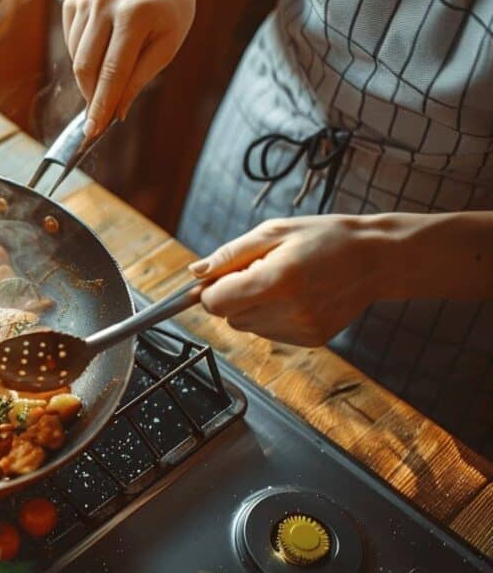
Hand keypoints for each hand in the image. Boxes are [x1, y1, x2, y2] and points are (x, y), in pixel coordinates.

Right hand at [61, 0, 197, 139]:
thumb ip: (139, 79)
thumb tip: (115, 112)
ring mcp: (86, 1)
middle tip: (102, 114)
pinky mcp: (74, 2)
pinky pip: (71, 45)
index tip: (92, 132)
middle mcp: (105, 4)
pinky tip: (104, 47)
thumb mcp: (168, 47)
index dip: (101, 104)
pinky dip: (84, 58)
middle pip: (86, 67)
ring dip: (91, 77)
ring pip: (75, 59)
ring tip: (115, 68)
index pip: (112, 71)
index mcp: (135, 14)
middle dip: (92, 96)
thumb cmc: (170, 12)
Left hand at [189, 216, 393, 346]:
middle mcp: (288, 311)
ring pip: (247, 326)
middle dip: (233, 295)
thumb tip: (196, 272)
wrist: (376, 258)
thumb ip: (230, 255)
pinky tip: (296, 296)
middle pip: (228, 317)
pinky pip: (270, 332)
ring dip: (253, 306)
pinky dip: (273, 316)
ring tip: (284, 282)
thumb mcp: (273, 233)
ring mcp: (301, 329)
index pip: (214, 303)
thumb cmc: (325, 238)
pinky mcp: (311, 340)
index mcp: (274, 281)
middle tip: (262, 270)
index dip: (211, 288)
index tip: (224, 274)